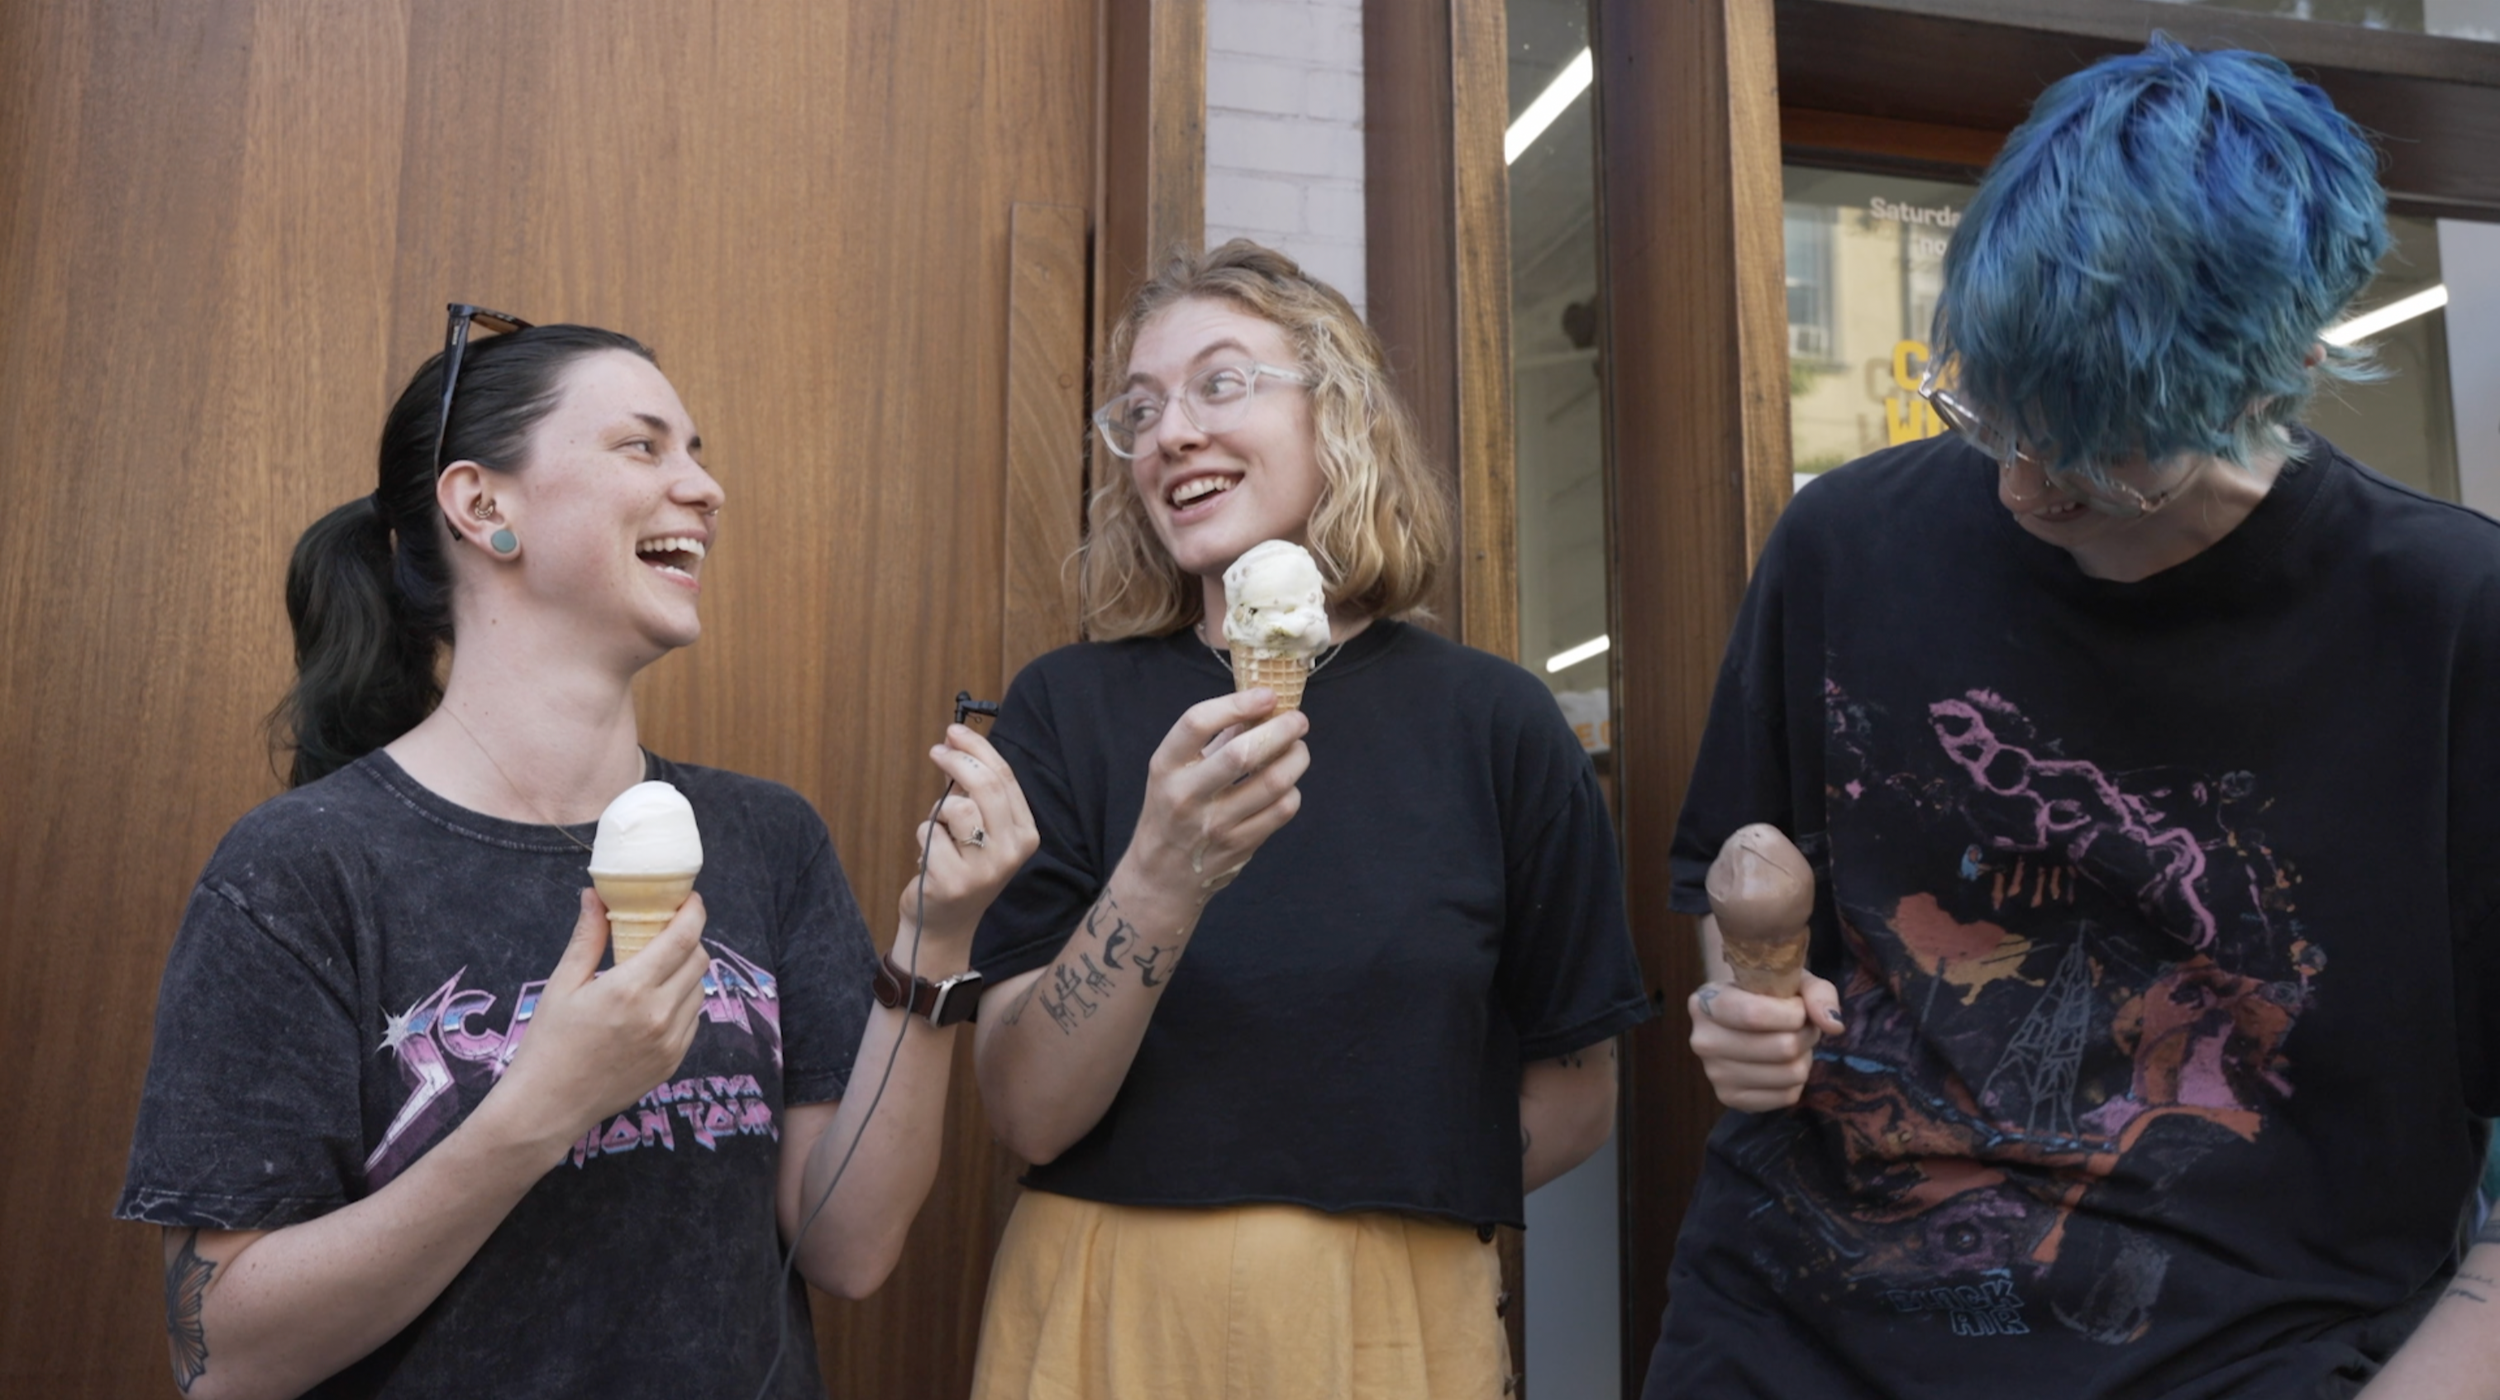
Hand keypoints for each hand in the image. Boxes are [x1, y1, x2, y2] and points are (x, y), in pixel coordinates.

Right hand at [497, 889, 711, 1143]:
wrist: (548, 1106)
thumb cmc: (548, 1043)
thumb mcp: (562, 985)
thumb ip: (587, 938)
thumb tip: (594, 895)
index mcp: (631, 989)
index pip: (684, 938)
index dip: (694, 911)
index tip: (688, 899)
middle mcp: (659, 1014)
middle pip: (699, 960)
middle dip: (689, 939)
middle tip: (666, 932)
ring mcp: (671, 1041)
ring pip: (699, 990)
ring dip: (685, 972)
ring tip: (656, 970)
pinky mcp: (673, 1061)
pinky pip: (693, 1019)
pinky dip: (682, 1003)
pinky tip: (654, 1004)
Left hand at [901, 724, 1041, 943]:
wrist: (946, 924)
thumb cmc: (962, 866)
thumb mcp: (983, 831)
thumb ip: (978, 793)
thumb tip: (956, 742)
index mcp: (1026, 834)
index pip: (1005, 778)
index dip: (978, 749)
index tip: (954, 733)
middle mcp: (1012, 851)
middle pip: (985, 787)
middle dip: (956, 760)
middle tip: (937, 751)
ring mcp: (984, 869)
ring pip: (954, 808)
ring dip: (937, 813)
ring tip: (940, 833)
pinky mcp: (953, 881)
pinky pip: (928, 834)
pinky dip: (923, 838)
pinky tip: (931, 858)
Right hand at [1123, 689, 1308, 899]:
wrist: (1161, 874)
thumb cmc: (1172, 809)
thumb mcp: (1175, 770)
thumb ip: (1213, 739)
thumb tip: (1259, 707)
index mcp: (1166, 767)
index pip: (1197, 722)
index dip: (1237, 703)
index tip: (1267, 694)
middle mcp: (1187, 795)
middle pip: (1242, 753)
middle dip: (1280, 729)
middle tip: (1297, 719)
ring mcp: (1214, 824)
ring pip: (1272, 783)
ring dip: (1296, 758)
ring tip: (1299, 748)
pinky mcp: (1240, 846)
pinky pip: (1281, 810)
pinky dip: (1293, 790)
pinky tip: (1287, 784)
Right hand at [1687, 970, 1843, 1111]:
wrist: (1741, 1022)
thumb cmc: (1766, 995)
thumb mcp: (1791, 979)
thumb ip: (1817, 993)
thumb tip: (1833, 1025)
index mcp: (1706, 1002)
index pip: (1754, 1015)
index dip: (1794, 1013)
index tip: (1798, 1006)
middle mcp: (1703, 1040)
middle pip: (1781, 1048)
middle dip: (1805, 1035)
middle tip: (1802, 1026)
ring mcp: (1714, 1074)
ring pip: (1789, 1074)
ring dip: (1803, 1057)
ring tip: (1792, 1043)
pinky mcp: (1731, 1099)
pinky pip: (1786, 1096)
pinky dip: (1796, 1081)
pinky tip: (1782, 1065)